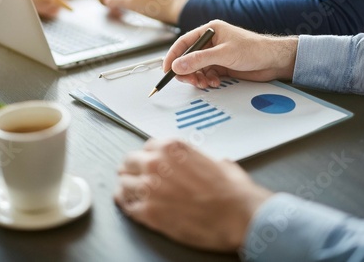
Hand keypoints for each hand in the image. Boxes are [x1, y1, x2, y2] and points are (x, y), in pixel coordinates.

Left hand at [114, 139, 271, 251]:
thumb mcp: (215, 160)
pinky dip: (128, 207)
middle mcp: (156, 163)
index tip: (148, 164)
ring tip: (133, 194)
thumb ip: (197, 158)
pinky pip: (127, 206)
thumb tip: (201, 162)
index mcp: (171, 147)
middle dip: (133, 170)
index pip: (146, 148)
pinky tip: (132, 207)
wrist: (240, 216)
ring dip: (128, 188)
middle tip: (136, 177)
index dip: (148, 157)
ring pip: (123, 184)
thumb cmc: (233, 191)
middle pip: (129, 162)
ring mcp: (149, 188)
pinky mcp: (148, 213)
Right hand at [163, 20, 297, 88]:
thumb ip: (199, 60)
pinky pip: (207, 75)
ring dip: (198, 78)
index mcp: (210, 31)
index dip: (173, 55)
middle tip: (188, 80)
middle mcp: (211, 42)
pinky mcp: (222, 66)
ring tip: (205, 83)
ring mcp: (216, 55)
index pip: (184, 42)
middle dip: (187, 70)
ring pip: (197, 68)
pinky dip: (208, 80)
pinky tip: (215, 83)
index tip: (167, 69)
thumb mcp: (224, 54)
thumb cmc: (254, 49)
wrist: (274, 61)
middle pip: (189, 57)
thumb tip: (178, 65)